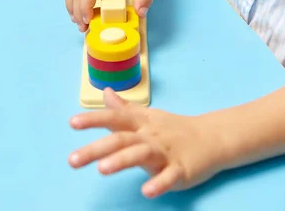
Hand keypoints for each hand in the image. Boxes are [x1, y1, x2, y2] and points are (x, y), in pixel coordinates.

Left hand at [68, 88, 226, 197]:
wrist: (212, 137)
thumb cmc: (173, 129)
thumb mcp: (147, 116)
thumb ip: (123, 109)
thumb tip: (105, 93)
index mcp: (141, 123)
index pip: (114, 118)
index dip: (93, 119)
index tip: (72, 123)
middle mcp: (150, 136)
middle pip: (121, 139)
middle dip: (96, 149)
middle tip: (72, 160)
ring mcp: (165, 152)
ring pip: (141, 155)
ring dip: (121, 161)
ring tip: (101, 170)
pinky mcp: (181, 169)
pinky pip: (169, 177)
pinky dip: (158, 183)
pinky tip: (146, 191)